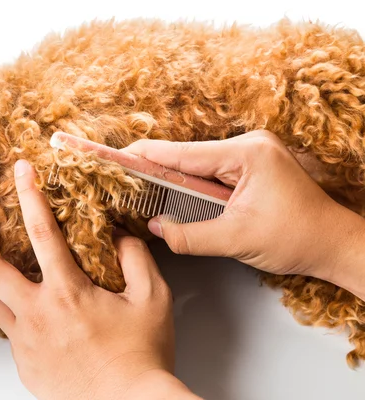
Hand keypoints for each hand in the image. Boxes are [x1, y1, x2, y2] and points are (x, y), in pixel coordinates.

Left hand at [0, 159, 197, 399]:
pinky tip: (33, 315)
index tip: (21, 173)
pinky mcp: (24, 365)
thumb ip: (136, 259)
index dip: (29, 195)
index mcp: (67, 292)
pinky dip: (14, 314)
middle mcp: (37, 314)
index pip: (40, 232)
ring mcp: (25, 342)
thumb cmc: (141, 355)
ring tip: (9, 273)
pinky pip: (8, 331)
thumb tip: (120, 238)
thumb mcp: (153, 299)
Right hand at [123, 130, 364, 290]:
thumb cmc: (299, 238)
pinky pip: (208, 171)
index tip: (112, 156)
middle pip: (185, 155)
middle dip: (152, 167)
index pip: (182, 153)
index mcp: (247, 153)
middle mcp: (248, 144)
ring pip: (195, 164)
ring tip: (136, 186)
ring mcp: (250, 153)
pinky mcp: (249, 166)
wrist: (334, 244)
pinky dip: (188, 184)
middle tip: (119, 178)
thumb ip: (191, 235)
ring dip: (169, 177)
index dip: (143, 156)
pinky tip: (168, 193)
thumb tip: (155, 228)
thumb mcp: (238, 240)